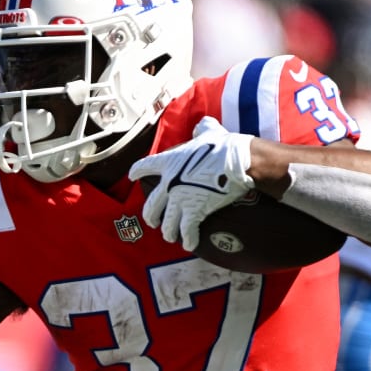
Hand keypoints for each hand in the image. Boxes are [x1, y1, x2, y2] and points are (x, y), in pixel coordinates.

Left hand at [129, 116, 254, 250]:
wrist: (238, 160)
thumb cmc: (225, 145)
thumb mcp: (210, 132)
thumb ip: (201, 130)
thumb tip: (201, 126)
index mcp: (169, 162)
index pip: (144, 166)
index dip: (137, 171)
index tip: (132, 176)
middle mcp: (169, 183)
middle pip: (151, 206)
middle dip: (151, 217)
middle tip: (154, 222)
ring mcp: (179, 199)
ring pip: (166, 224)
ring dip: (168, 232)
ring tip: (171, 236)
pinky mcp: (193, 212)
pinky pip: (186, 231)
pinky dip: (188, 240)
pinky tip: (189, 244)